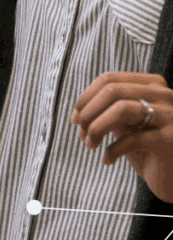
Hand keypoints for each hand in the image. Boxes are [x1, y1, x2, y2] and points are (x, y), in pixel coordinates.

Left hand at [72, 72, 172, 201]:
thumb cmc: (148, 148)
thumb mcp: (126, 124)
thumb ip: (108, 110)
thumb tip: (78, 111)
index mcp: (152, 85)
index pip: (109, 80)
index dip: (85, 98)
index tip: (75, 119)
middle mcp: (165, 95)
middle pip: (112, 91)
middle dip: (88, 113)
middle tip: (82, 134)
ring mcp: (171, 115)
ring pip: (122, 108)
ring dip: (97, 128)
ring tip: (90, 145)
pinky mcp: (172, 139)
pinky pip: (133, 138)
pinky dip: (113, 150)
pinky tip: (107, 159)